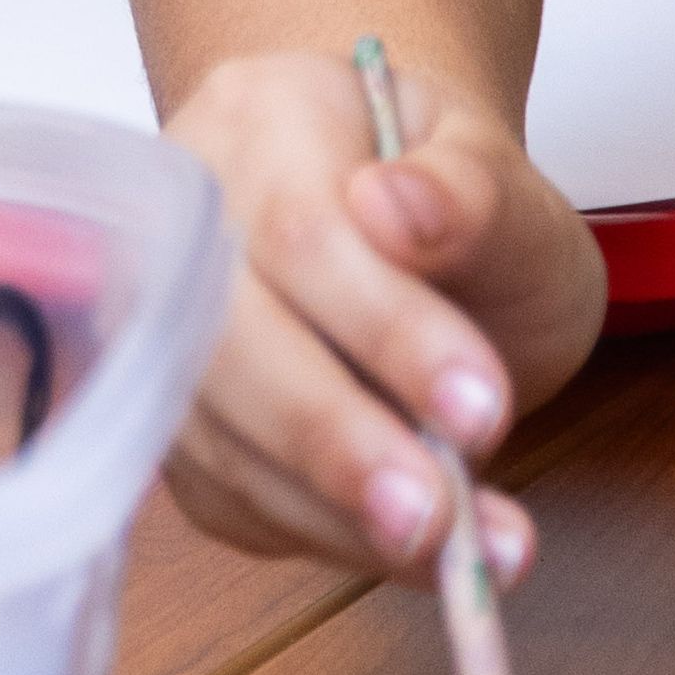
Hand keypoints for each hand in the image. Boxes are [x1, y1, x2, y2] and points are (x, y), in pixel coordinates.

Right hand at [156, 42, 599, 571]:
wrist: (420, 235)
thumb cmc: (459, 205)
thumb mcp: (509, 181)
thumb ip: (472, 194)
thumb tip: (396, 209)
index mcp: (264, 118)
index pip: (302, 230)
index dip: (386, 328)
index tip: (482, 404)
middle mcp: (185, 217)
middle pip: (229, 341)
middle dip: (336, 443)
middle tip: (437, 518)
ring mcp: (165, 327)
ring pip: (222, 439)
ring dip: (340, 516)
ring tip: (459, 556)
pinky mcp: (180, 428)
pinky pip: (234, 501)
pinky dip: (327, 540)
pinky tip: (413, 553)